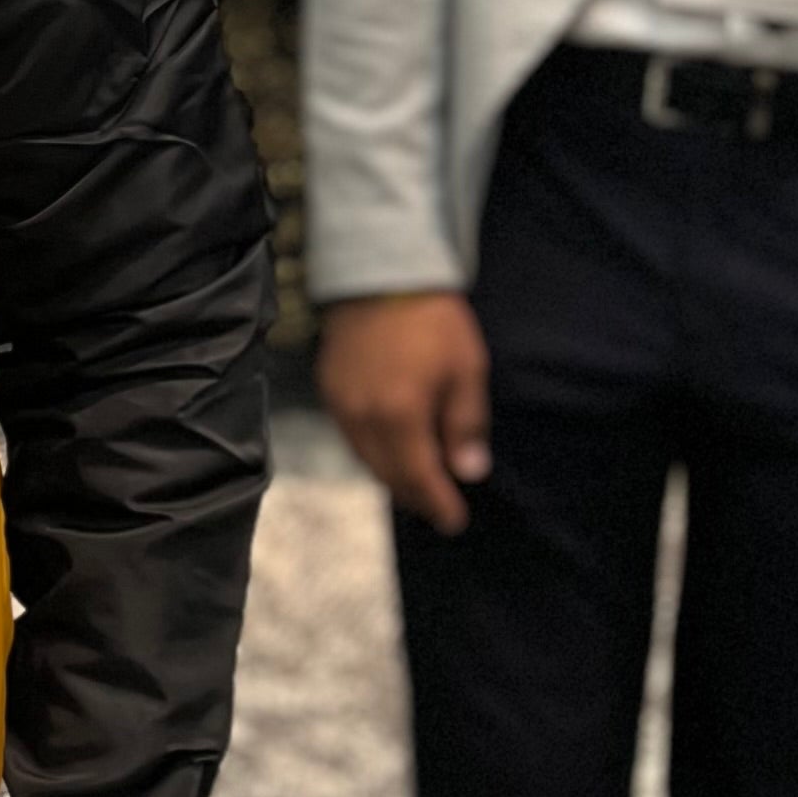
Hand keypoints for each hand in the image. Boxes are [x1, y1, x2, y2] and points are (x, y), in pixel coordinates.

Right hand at [319, 290, 494, 535]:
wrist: (379, 274)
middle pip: (388, 475)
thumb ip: (465, 425)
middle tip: (438, 507)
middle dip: (415, 496)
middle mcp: (363, 419)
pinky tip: (390, 449)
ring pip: (366, 459)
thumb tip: (468, 471)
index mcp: (400, 416)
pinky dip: (373, 452)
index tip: (454, 522)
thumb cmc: (433, 321)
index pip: (419, 478)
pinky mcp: (329, 390)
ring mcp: (341, 406)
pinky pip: (351, 437)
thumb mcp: (466, 369)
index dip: (437, 504)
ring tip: (416, 483)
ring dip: (392, 476)